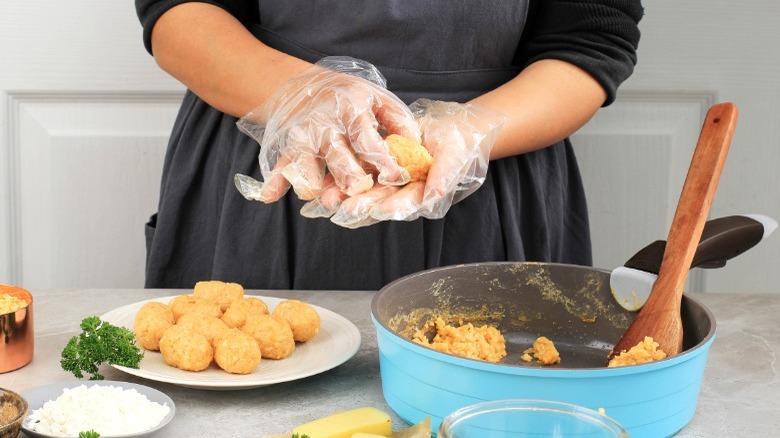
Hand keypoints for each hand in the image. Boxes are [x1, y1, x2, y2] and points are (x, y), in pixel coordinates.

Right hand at [234, 56, 419, 202]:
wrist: (308, 86)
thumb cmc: (350, 98)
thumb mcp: (378, 100)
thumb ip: (397, 121)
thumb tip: (414, 145)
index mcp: (352, 110)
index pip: (369, 138)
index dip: (382, 158)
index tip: (396, 176)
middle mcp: (326, 124)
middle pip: (336, 152)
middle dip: (346, 171)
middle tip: (357, 188)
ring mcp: (304, 136)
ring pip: (305, 159)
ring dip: (308, 177)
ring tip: (313, 193)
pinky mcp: (288, 147)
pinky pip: (280, 164)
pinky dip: (274, 179)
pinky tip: (270, 195)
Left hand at [302, 99, 506, 227]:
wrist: (448, 129)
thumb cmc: (457, 143)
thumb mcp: (454, 155)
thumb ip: (444, 175)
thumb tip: (433, 195)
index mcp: (423, 194)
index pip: (407, 204)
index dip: (393, 207)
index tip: (378, 210)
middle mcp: (402, 193)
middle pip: (381, 203)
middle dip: (362, 206)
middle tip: (344, 207)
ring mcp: (388, 183)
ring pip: (365, 193)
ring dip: (346, 197)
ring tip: (327, 199)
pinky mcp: (375, 170)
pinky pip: (357, 177)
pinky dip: (340, 180)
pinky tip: (324, 183)